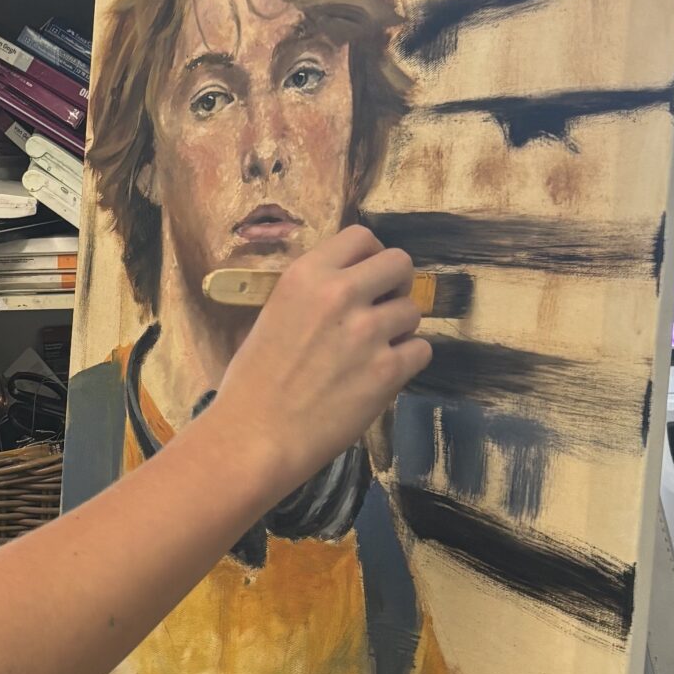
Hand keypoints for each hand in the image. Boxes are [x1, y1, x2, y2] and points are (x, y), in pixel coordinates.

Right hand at [210, 226, 431, 503]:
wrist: (255, 436)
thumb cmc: (251, 382)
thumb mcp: (273, 314)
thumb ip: (313, 295)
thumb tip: (349, 289)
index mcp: (306, 275)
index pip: (361, 237)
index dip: (371, 257)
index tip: (367, 278)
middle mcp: (340, 294)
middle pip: (399, 263)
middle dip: (395, 285)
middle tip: (381, 309)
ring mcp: (368, 332)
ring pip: (413, 310)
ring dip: (400, 328)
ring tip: (375, 351)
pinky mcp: (387, 371)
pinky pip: (421, 349)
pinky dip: (407, 361)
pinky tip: (382, 374)